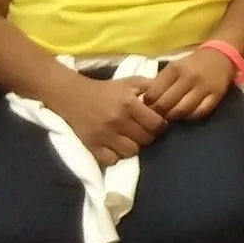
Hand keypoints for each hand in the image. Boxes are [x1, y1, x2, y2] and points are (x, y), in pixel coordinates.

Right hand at [47, 76, 166, 165]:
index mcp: (128, 104)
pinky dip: (115, 156)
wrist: (72, 96)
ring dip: (133, 147)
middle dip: (148, 136)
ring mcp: (103, 135)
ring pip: (131, 152)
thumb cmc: (106, 90)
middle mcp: (117, 120)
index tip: (157, 123)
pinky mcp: (91, 145)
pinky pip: (111, 160)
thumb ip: (152, 87)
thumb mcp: (131, 82)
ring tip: (130, 138)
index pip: (156, 124)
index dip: (160, 125)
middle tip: (143, 131)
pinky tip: (115, 146)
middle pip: (145, 140)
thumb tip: (171, 96)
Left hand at [142, 48, 235, 120]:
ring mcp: (204, 87)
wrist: (220, 56)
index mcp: (174, 69)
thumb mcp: (173, 67)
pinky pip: (200, 112)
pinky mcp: (216, 95)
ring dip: (174, 117)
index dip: (148, 104)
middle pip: (166, 104)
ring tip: (171, 116)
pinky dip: (191, 116)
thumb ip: (160, 83)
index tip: (148, 107)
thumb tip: (146, 103)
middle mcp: (188, 77)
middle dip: (159, 113)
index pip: (153, 94)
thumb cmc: (191, 64)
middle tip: (158, 116)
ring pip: (182, 111)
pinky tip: (187, 114)